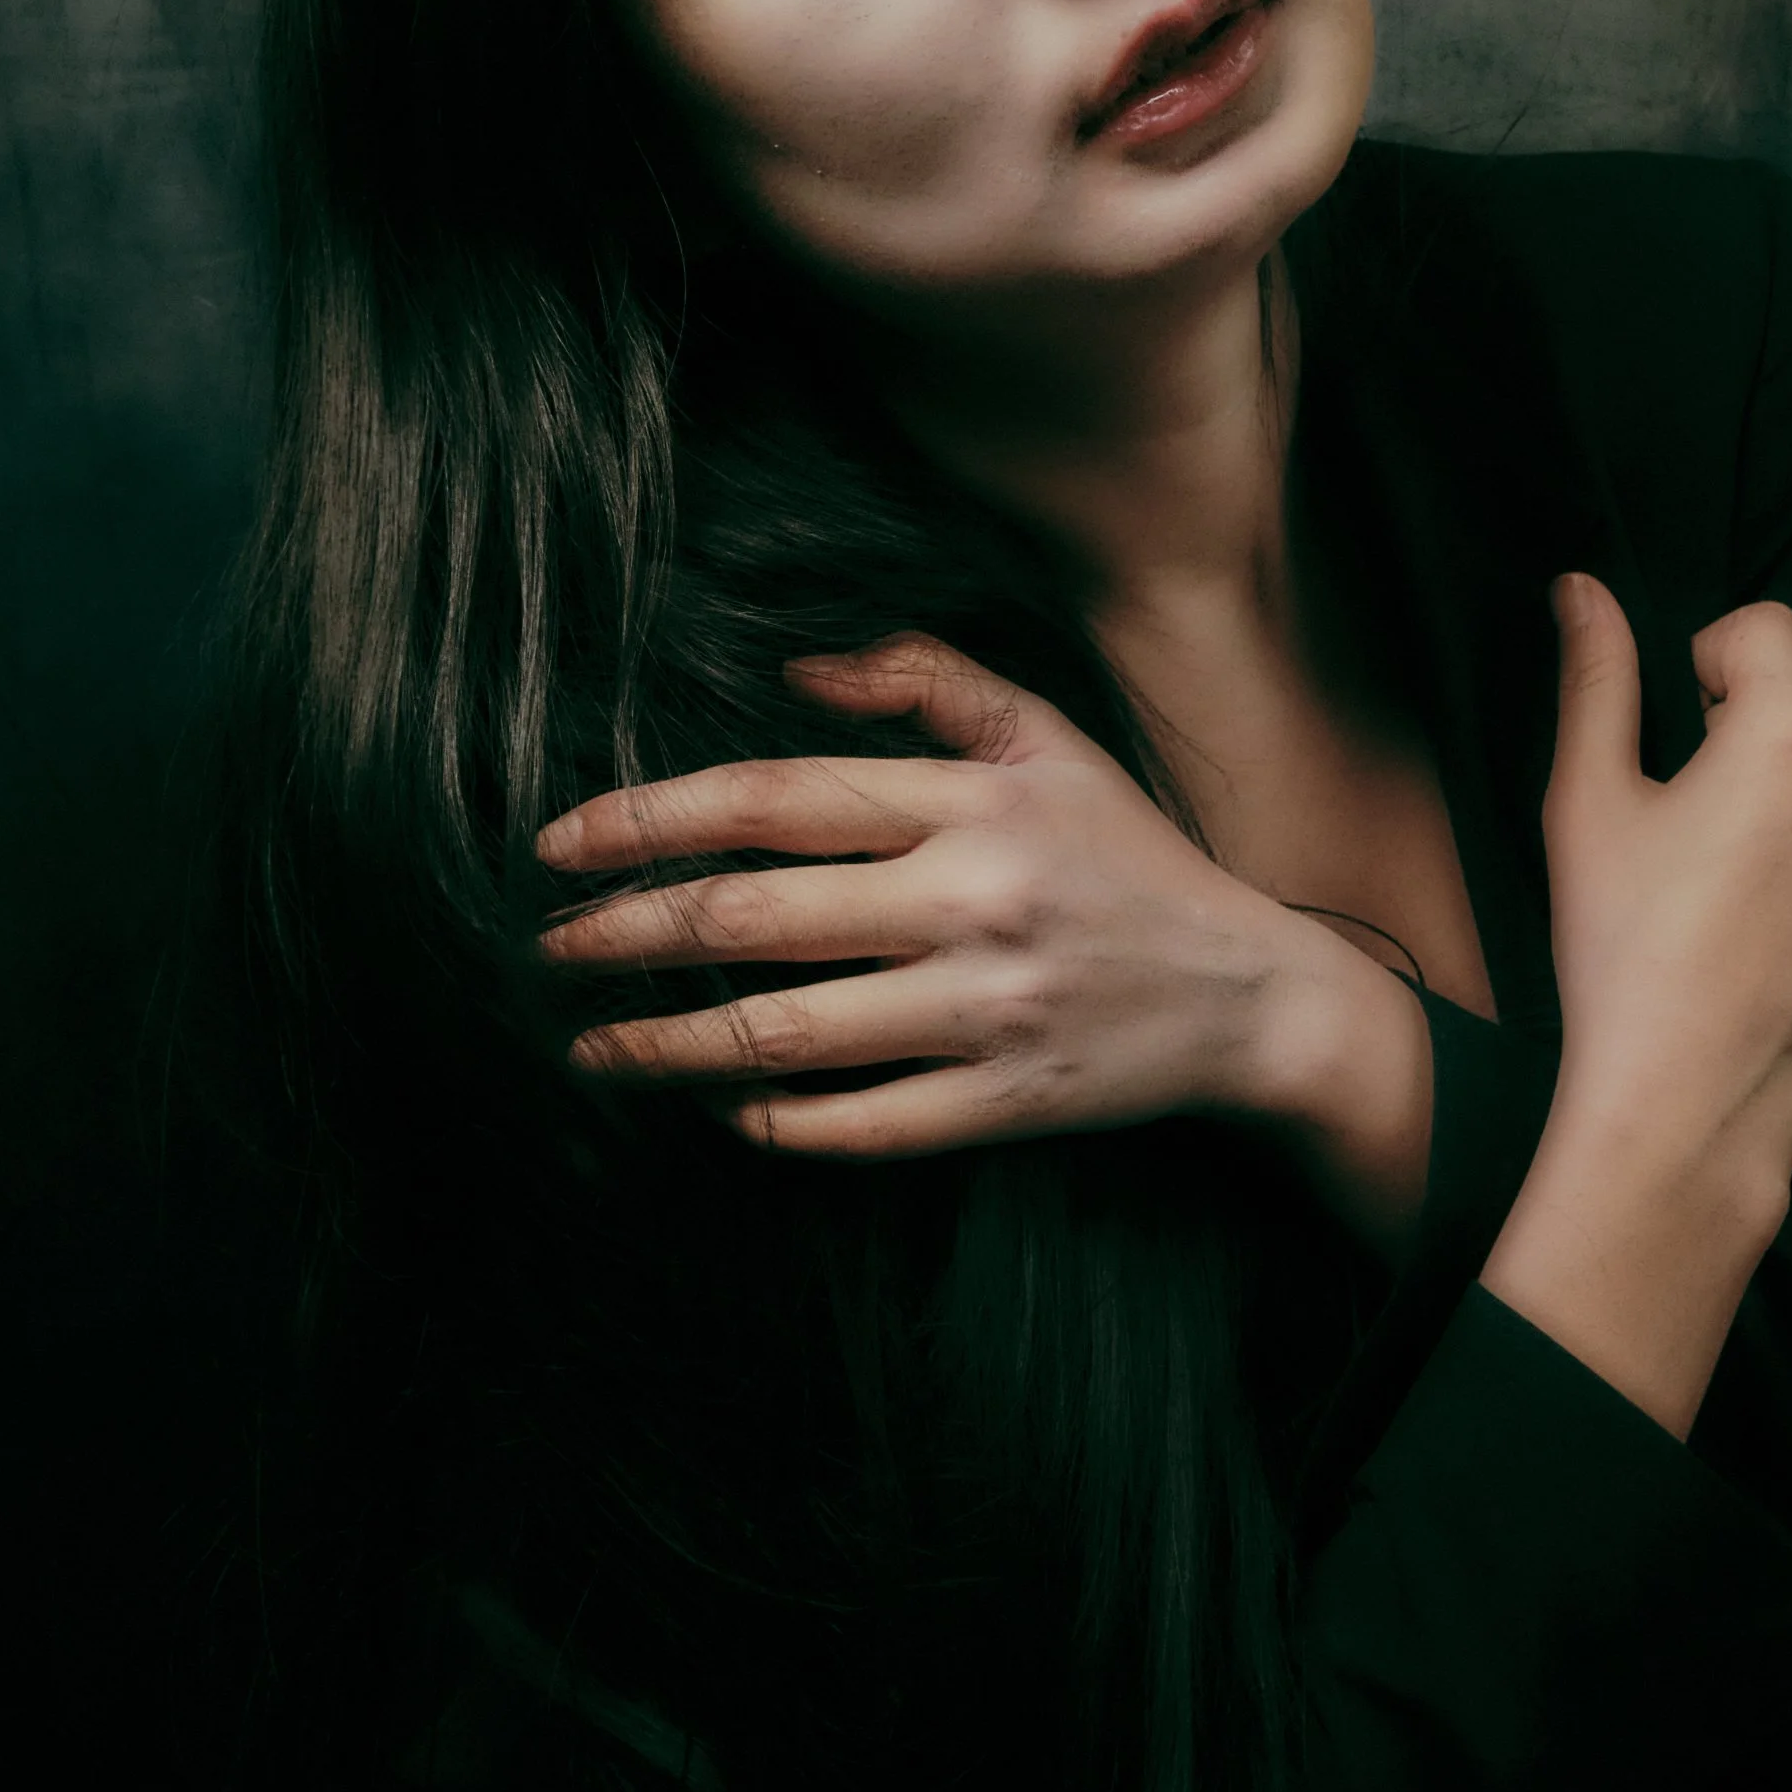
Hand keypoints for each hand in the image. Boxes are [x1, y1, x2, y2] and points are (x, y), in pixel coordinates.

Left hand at [533, 634, 1429, 1208]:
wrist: (1248, 998)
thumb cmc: (1127, 857)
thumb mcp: (1045, 740)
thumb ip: (925, 681)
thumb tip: (795, 665)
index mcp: (972, 803)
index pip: (774, 801)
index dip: (649, 820)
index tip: (557, 845)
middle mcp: (974, 903)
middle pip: (753, 919)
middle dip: (624, 935)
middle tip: (543, 949)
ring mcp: (988, 1012)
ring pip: (784, 1034)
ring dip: (665, 1044)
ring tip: (591, 1044)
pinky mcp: (1003, 1105)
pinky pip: (856, 1126)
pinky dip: (770, 1121)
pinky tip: (714, 1107)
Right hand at [1541, 573, 1791, 1187]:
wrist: (1690, 1104)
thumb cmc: (1621, 949)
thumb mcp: (1587, 803)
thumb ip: (1596, 677)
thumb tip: (1582, 586)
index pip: (1763, 629)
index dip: (1709, 668)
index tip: (1682, 740)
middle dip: (1762, 753)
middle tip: (1700, 846)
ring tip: (1745, 903)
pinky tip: (1789, 945)